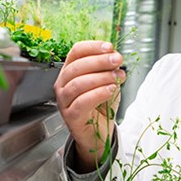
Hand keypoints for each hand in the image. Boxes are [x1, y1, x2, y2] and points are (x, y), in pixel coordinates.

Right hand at [53, 41, 125, 172]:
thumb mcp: (107, 82)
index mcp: (70, 71)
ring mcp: (64, 101)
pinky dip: (98, 93)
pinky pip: (82, 102)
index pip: (76, 52)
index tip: (110, 47)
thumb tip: (115, 57)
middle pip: (77, 66)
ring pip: (78, 84)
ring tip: (117, 77)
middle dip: (99, 61)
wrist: (99, 133)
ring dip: (101, 77)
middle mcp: (62, 84)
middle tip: (117, 60)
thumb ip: (109, 70)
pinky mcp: (70, 116)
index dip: (92, 47)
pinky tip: (110, 90)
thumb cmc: (101, 106)